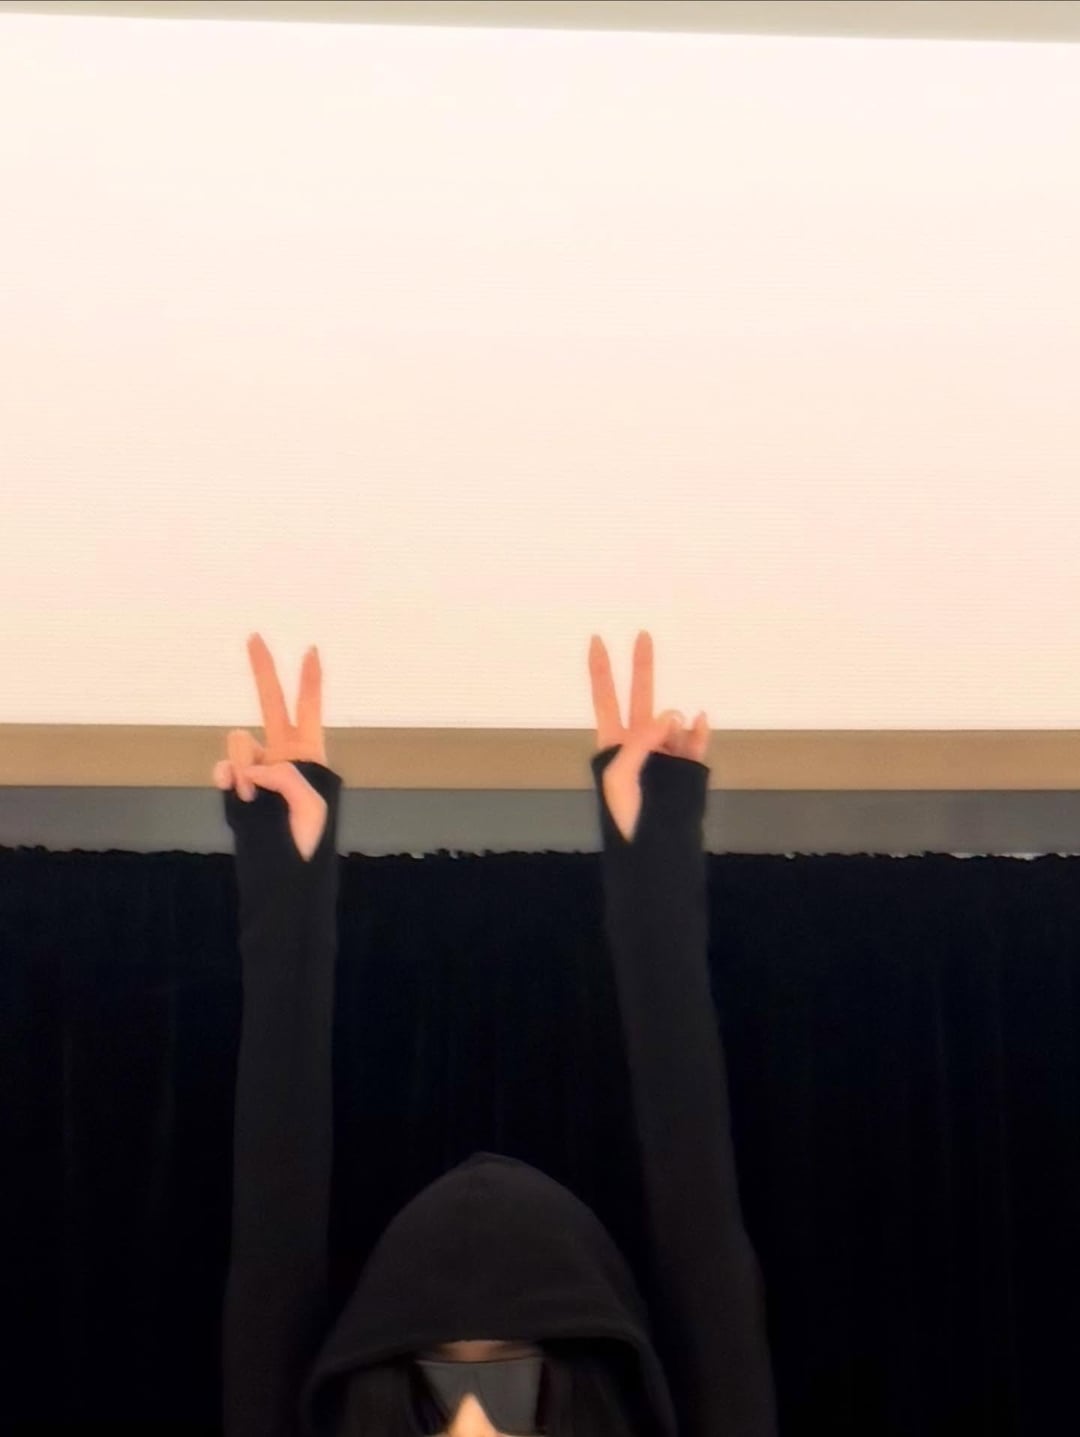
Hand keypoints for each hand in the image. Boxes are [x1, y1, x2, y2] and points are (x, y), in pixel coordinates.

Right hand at [212, 633, 328, 861]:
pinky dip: (230, 778)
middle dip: (263, 670)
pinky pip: (224, 768)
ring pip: (240, 741)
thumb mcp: (311, 800)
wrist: (284, 878)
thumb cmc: (309, 841)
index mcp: (309, 756)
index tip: (312, 649)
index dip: (310, 680)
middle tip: (254, 636)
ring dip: (248, 762)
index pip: (309, 710)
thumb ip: (283, 772)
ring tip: (261, 797)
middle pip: (270, 705)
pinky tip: (241, 796)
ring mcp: (254, 771)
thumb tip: (247, 769)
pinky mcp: (233, 789)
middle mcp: (280, 756)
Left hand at [588, 631, 709, 841]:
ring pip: (673, 723)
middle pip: (639, 696)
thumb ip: (642, 739)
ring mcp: (665, 753)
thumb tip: (672, 717)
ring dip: (674, 727)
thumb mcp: (620, 774)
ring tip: (671, 750)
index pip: (605, 698)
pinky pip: (695, 740)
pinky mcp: (688, 766)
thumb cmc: (625, 815)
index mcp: (613, 744)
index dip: (600, 670)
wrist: (653, 850)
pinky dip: (697, 732)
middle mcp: (639, 743)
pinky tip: (698, 722)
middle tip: (643, 634)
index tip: (597, 639)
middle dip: (642, 667)